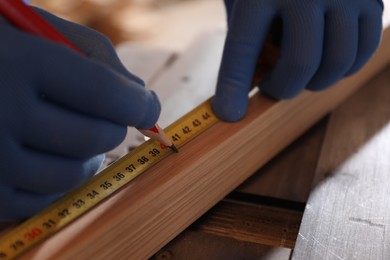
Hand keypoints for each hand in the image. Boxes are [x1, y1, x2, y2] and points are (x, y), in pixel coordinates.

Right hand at [0, 9, 159, 219]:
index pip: (105, 94)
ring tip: (77, 138)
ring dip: (90, 158)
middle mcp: (0, 112)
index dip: (138, 105)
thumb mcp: (45, 31)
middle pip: (95, 137)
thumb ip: (99, 57)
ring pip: (74, 175)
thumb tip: (145, 102)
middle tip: (103, 117)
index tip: (147, 109)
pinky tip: (53, 159)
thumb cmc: (10, 50)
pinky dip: (59, 183)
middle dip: (112, 127)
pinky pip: (44, 201)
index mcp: (21, 62)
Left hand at [213, 0, 382, 120]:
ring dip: (315, 82)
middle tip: (271, 88)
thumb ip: (249, 36)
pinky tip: (325, 63)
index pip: (243, 47)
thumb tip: (252, 82)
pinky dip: (342, 69)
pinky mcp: (372, 0)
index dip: (233, 86)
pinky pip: (362, 52)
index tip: (229, 113)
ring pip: (338, 62)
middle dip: (283, 88)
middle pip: (301, 62)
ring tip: (298, 74)